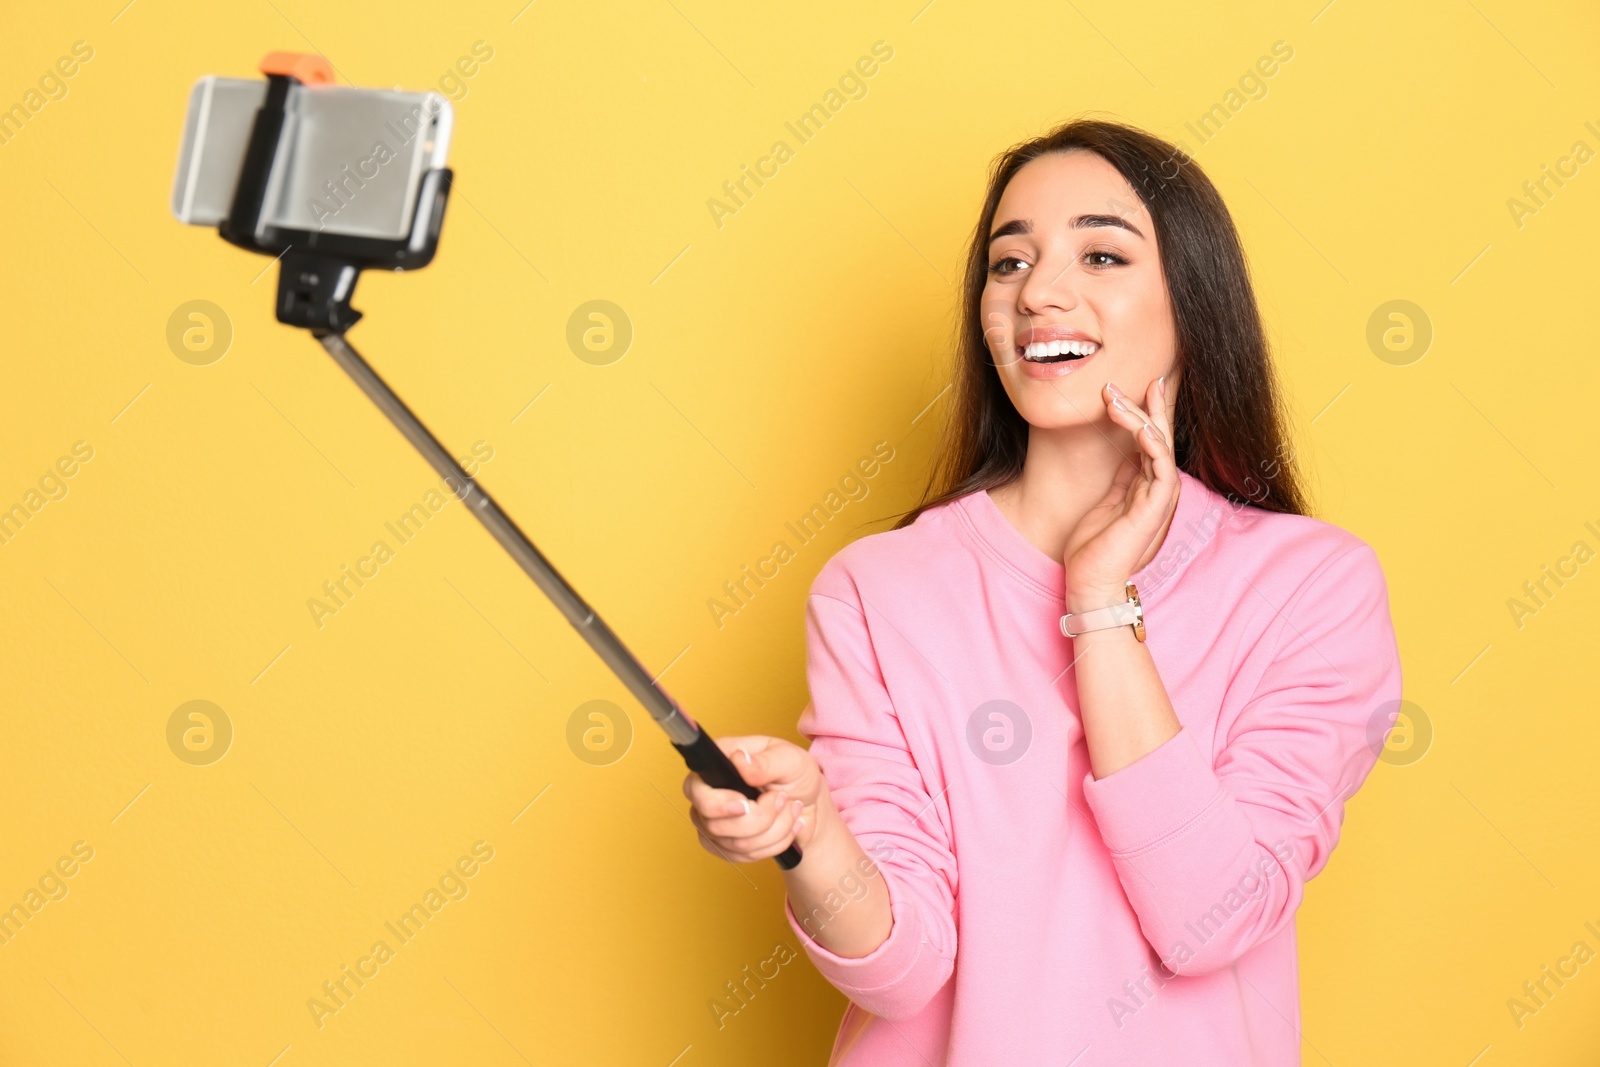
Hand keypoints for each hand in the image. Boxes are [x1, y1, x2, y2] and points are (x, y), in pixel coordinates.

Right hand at [681, 735, 830, 863]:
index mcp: (716, 764)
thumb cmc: (794, 773)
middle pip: (715, 825)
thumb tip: (740, 760)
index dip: (719, 805)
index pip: (696, 790)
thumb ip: (765, 762)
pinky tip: (786, 826)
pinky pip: (744, 856)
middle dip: (760, 818)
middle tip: (783, 798)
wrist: (805, 802)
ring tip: (791, 809)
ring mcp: (712, 822)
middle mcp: (706, 794)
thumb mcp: (789, 759)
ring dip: (774, 830)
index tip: (746, 805)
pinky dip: (773, 844)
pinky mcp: (724, 845)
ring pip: (735, 845)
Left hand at [1063, 375, 1178, 610]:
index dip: (1145, 411)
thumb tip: (1125, 447)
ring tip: (1114, 397)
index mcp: (1147, 486)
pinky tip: (1138, 425)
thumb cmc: (1095, 547)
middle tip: (1122, 381)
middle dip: (1145, 405)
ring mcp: (1159, 497)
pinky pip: (1159, 466)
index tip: (1131, 385)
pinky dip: (1151, 442)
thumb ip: (1121, 476)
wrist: (1092, 582)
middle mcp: (1158, 488)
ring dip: (1139, 417)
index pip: (1152, 439)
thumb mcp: (1108, 501)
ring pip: (1158, 444)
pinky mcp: (1154, 507)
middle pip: (1159, 435)